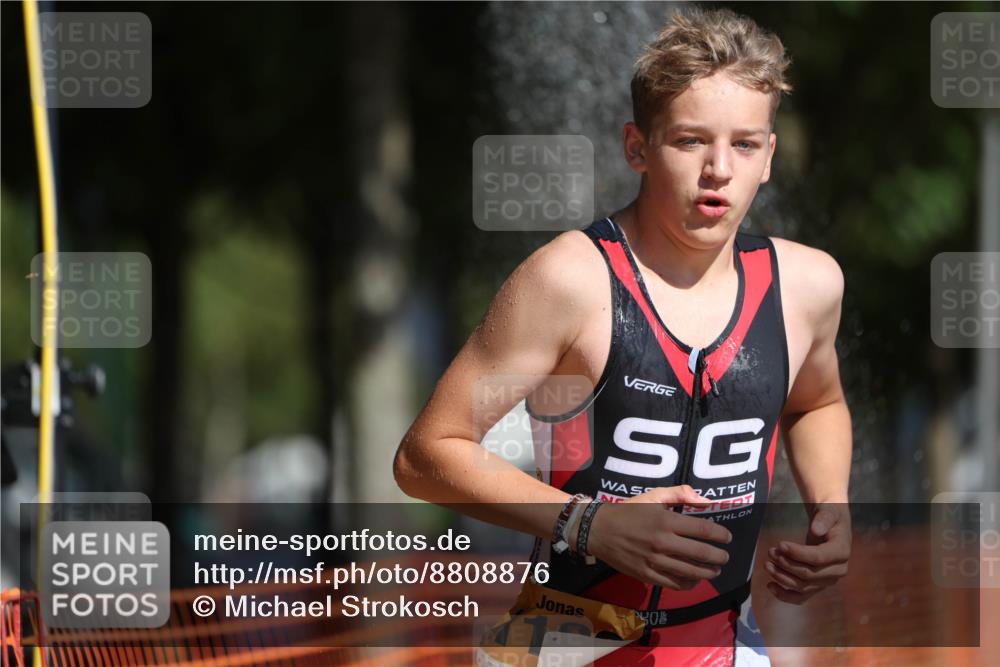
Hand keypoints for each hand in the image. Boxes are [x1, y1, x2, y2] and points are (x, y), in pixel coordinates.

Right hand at [585, 485, 732, 590]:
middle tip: (725, 557)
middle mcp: (663, 542)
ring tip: (714, 570)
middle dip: (719, 556)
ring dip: (707, 572)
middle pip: (701, 553)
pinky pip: (674, 583)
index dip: (721, 535)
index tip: (727, 537)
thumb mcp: (653, 496)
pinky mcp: (646, 574)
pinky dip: (688, 584)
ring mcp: (655, 561)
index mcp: (666, 520)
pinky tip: (694, 580)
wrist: (598, 529)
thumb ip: (680, 494)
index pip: (704, 530)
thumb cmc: (628, 511)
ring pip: (690, 572)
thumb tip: (706, 501)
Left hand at [765, 504, 850, 603]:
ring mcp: (827, 580)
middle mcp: (837, 570)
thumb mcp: (829, 511)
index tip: (780, 544)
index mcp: (842, 552)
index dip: (798, 553)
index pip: (818, 558)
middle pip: (809, 574)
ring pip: (803, 586)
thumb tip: (816, 530)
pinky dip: (785, 595)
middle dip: (786, 564)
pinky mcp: (817, 585)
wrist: (831, 525)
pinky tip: (770, 586)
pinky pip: (801, 596)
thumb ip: (824, 518)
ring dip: (782, 577)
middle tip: (770, 552)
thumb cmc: (830, 516)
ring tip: (767, 564)